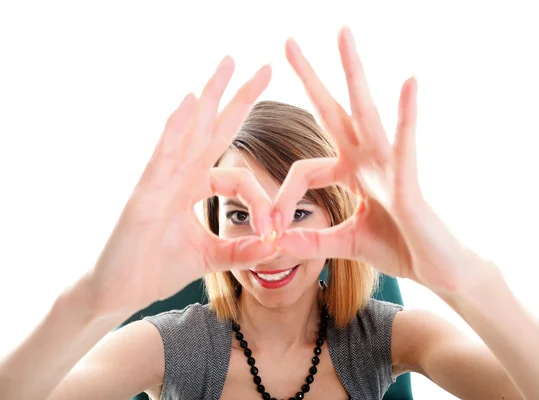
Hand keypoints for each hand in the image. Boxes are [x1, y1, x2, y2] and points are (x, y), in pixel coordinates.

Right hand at [87, 57, 277, 317]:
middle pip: (214, 129)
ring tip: (228, 63)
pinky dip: (175, 129)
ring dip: (209, 96)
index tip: (273, 230)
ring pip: (189, 130)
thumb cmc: (157, 267)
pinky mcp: (144, 193)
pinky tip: (190, 103)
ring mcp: (161, 180)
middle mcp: (180, 175)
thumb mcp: (211, 257)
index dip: (261, 201)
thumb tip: (276, 245)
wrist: (119, 292)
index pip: (238, 178)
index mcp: (195, 187)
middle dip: (238, 98)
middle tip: (264, 67)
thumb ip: (242, 250)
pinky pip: (163, 155)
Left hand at [273, 27, 487, 294]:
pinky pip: (405, 144)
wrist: (434, 268)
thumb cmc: (397, 248)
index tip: (270, 227)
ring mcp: (388, 165)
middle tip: (288, 41)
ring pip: (366, 113)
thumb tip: (274, 243)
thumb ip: (310, 240)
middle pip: (333, 112)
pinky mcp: (408, 181)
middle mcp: (367, 160)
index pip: (303, 170)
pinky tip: (409, 82)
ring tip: (342, 35)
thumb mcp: (344, 243)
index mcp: (350, 172)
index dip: (282, 198)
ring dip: (353, 73)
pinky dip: (407, 115)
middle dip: (310, 78)